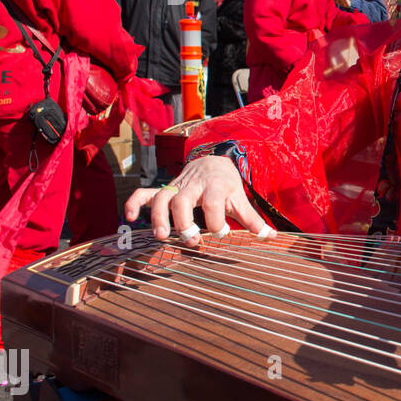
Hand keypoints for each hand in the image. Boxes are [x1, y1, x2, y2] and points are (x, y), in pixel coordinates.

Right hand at [123, 155, 272, 246]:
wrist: (214, 160)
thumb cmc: (228, 184)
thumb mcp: (241, 198)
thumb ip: (252, 219)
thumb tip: (271, 237)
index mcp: (215, 186)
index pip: (213, 202)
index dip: (216, 221)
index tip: (222, 234)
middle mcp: (193, 185)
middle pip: (182, 199)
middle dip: (184, 220)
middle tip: (191, 240)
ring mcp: (176, 186)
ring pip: (162, 196)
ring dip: (158, 216)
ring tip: (161, 236)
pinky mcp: (165, 189)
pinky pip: (144, 192)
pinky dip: (134, 202)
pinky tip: (129, 218)